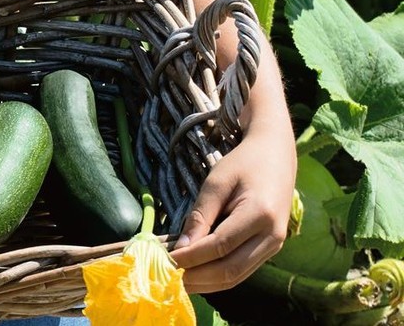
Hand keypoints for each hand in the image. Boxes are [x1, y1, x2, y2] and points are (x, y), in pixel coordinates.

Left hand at [171, 126, 295, 291]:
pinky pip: (242, 270)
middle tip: (167, 279)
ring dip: (206, 282)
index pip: (220, 246)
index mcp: (260, 214)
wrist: (275, 156)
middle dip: (197, 277)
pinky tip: (196, 275)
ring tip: (177, 282)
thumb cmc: (243, 164)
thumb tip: (181, 247)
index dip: (191, 257)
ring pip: (237, 276)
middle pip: (230, 269)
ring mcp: (274, 246)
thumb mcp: (216, 182)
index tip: (164, 260)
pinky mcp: (270, 249)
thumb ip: (200, 215)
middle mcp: (272, 236)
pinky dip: (218, 276)